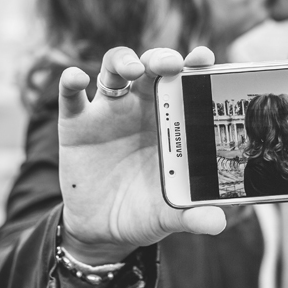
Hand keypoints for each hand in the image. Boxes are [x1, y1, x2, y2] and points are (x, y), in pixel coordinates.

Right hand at [57, 46, 225, 263]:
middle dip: (161, 58)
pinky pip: (71, 96)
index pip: (185, 81)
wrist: (102, 229)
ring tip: (133, 69)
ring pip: (114, 68)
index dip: (194, 64)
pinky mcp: (77, 124)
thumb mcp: (169, 214)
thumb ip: (191, 215)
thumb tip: (218, 224)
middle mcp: (140, 106)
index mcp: (171, 119)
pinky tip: (76, 78)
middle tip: (171, 65)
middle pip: (151, 66)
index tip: (204, 58)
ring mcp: (108, 111)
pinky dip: (70, 81)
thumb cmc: (144, 209)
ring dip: (123, 60)